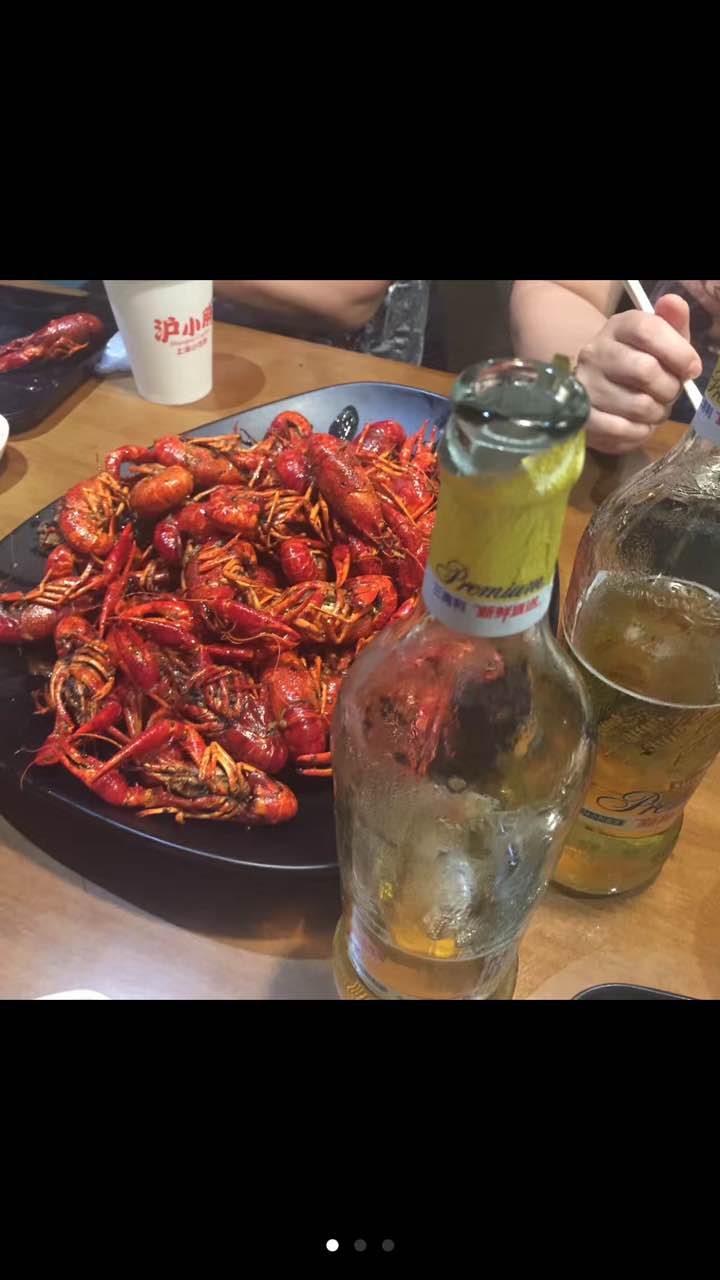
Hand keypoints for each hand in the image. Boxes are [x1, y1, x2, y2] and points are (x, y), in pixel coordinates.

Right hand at [576, 295, 702, 454]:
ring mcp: (585, 386)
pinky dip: (639, 432)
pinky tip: (639, 425)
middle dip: (669, 388)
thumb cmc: (637, 365)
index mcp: (618, 327)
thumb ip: (673, 323)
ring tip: (653, 410)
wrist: (597, 391)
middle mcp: (595, 352)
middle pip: (645, 370)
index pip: (648, 330)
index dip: (678, 352)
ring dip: (656, 413)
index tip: (691, 369)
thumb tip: (673, 304)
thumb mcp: (658, 341)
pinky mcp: (582, 417)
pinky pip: (622, 429)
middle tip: (670, 393)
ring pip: (638, 405)